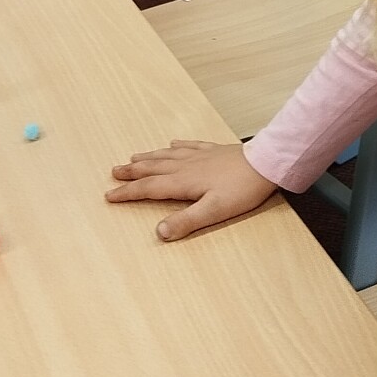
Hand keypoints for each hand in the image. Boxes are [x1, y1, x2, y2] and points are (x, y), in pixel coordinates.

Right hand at [106, 140, 277, 240]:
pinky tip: (173, 143)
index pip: (149, 188)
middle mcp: (187, 166)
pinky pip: (190, 145)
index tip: (110, 196)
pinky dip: (177, 145)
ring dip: (148, 157)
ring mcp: (201, 156)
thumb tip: (160, 232)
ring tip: (133, 157)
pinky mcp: (214, 150)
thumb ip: (186, 221)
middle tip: (114, 172)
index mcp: (183, 182)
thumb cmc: (243, 189)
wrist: (267, 163)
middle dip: (132, 172)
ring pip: (167, 155)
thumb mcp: (214, 211)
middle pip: (153, 168)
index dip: (128, 193)